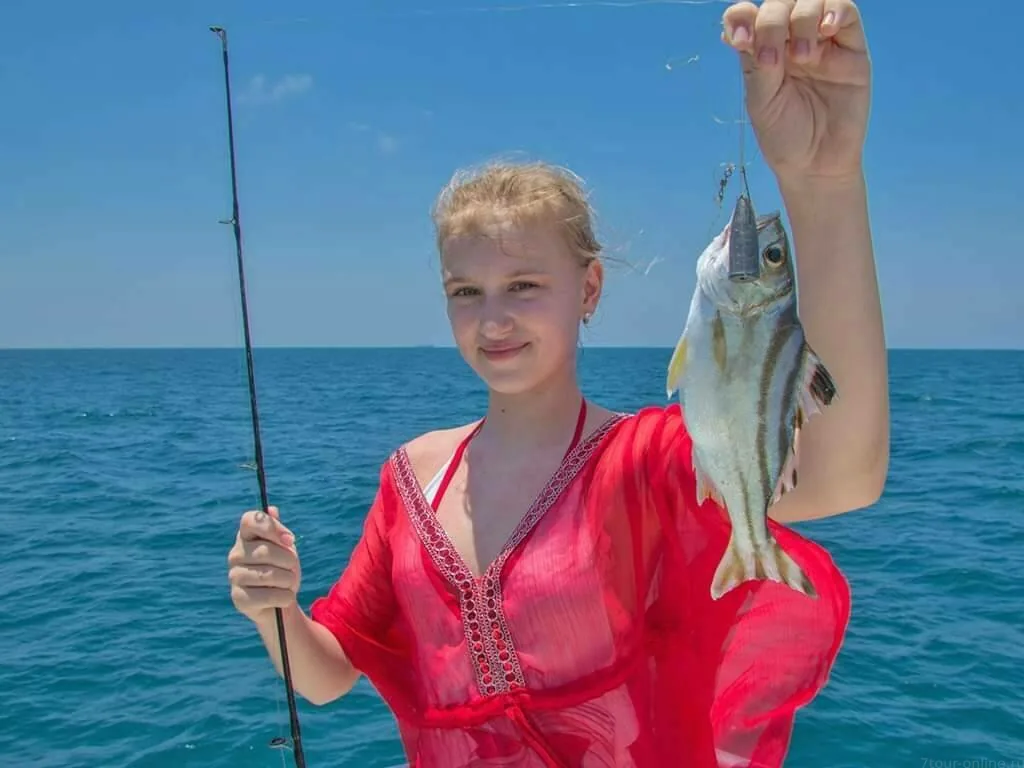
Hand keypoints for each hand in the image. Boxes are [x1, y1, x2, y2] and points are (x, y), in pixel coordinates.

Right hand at [228, 505, 300, 623]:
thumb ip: (278, 529)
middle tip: (292, 568)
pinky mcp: (238, 598)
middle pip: (266, 550)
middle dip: (289, 561)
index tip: (290, 540)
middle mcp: (235, 554)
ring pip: (269, 574)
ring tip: (288, 583)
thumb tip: (272, 510)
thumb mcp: (285, 547)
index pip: (250, 520)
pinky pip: (268, 595)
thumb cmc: (282, 569)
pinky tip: (284, 598)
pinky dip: (284, 597)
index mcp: (245, 536)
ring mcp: (234, 576)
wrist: (280, 602)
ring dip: (288, 580)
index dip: (272, 528)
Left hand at [721, 0, 870, 181]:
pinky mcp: (851, 48)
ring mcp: (821, 41)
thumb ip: (757, 61)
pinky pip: (847, 11)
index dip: (741, 17)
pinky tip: (825, 31)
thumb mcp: (761, 101)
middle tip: (773, 59)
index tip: (739, 41)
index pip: (748, 15)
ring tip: (804, 57)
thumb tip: (742, 23)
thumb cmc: (785, 136)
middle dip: (773, 21)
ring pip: (813, 0)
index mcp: (762, 50)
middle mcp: (790, 40)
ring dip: (803, 18)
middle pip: (780, 3)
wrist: (816, 164)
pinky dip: (834, 11)